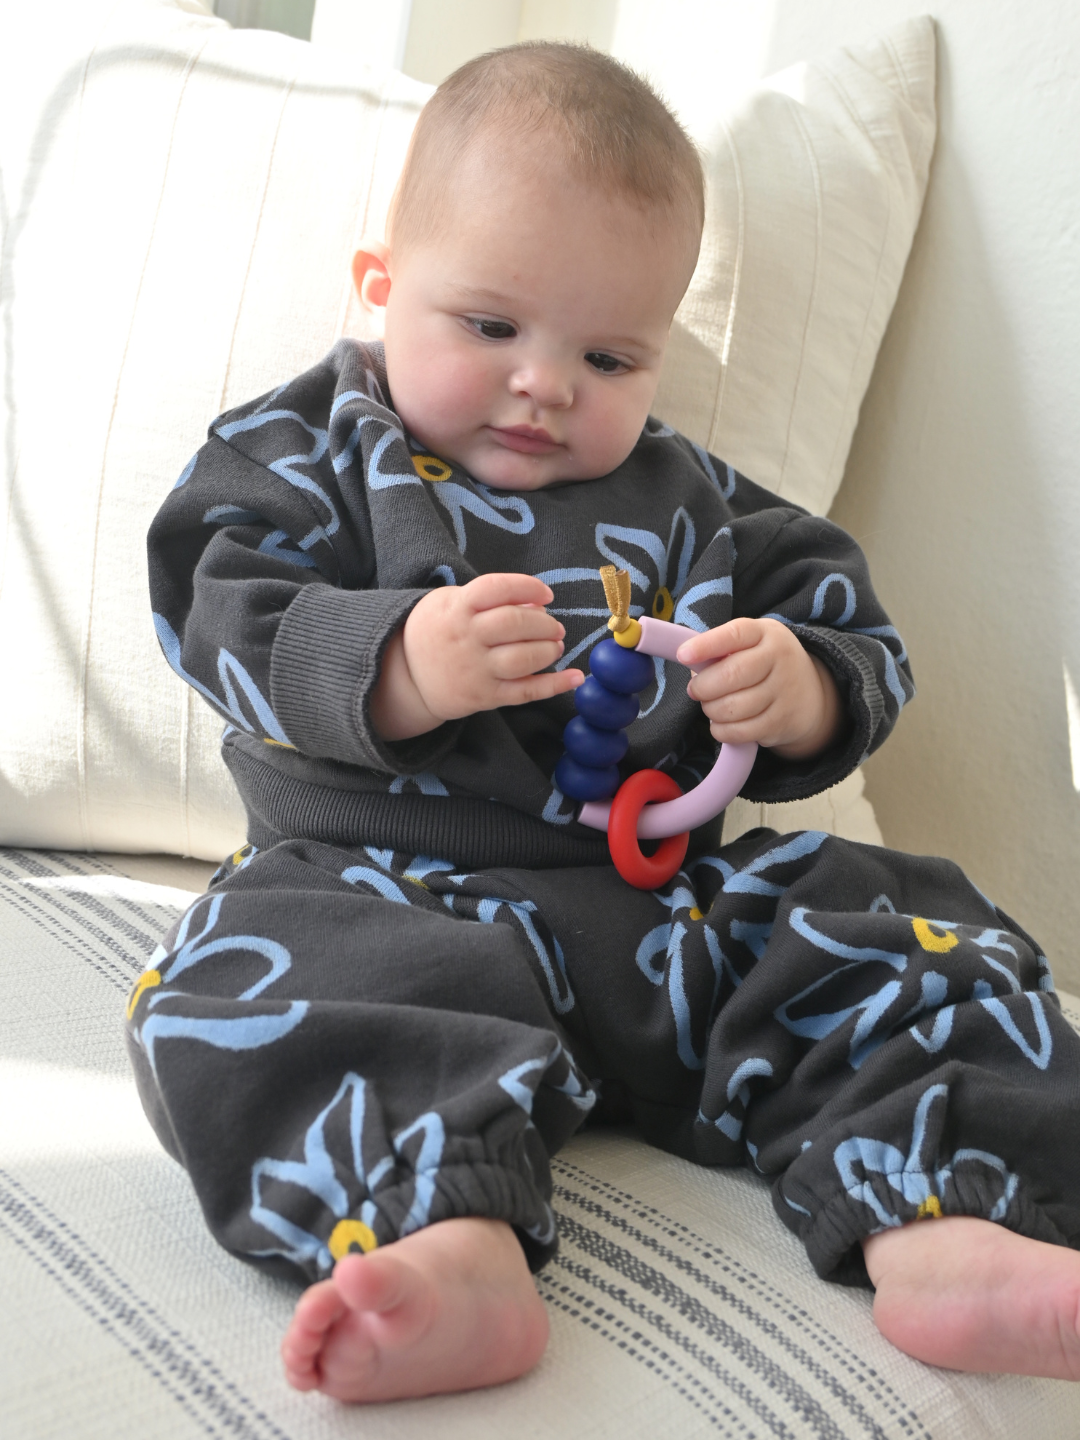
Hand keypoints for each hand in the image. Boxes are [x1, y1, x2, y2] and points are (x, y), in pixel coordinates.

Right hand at [370, 573, 583, 740]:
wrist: (406, 675)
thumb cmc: (437, 630)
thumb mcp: (450, 602)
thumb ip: (489, 597)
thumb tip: (536, 601)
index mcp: (457, 608)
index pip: (496, 589)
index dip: (527, 587)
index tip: (546, 595)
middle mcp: (466, 638)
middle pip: (513, 624)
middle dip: (544, 624)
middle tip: (554, 627)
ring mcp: (475, 670)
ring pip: (522, 659)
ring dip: (548, 651)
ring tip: (555, 647)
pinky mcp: (484, 697)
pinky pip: (525, 692)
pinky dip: (554, 685)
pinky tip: (575, 677)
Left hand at [676, 617, 843, 759]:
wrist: (809, 694)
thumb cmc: (764, 664)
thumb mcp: (750, 645)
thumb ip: (721, 651)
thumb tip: (691, 666)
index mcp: (765, 633)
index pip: (734, 635)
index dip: (705, 646)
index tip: (682, 655)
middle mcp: (779, 658)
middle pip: (730, 675)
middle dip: (703, 687)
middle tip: (696, 690)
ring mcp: (783, 691)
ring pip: (731, 707)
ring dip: (711, 711)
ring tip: (712, 706)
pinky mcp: (780, 722)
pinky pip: (738, 731)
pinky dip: (721, 730)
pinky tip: (722, 723)